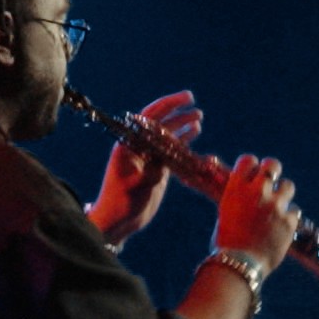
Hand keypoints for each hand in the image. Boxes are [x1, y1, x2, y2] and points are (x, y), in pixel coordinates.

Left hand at [92, 91, 201, 244]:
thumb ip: (151, 173)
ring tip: (199, 119)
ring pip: (167, 136)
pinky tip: (195, 134)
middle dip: (177, 112)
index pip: (149, 117)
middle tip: (195, 105)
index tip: (186, 98)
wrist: (119, 220)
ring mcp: (148, 157)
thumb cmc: (121, 202)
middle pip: (160, 123)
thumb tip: (165, 162)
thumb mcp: (136, 187)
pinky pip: (171, 151)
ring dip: (182, 126)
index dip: (168, 105)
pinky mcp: (156, 169)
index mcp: (129, 145)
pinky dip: (183, 142)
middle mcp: (139, 147)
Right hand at [212, 154, 303, 273]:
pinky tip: (282, 225)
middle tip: (272, 179)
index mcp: (236, 189)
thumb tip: (245, 190)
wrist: (240, 265)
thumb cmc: (227, 242)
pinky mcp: (289, 221)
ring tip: (278, 204)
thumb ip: (238, 198)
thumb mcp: (225, 214)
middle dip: (273, 170)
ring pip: (288, 185)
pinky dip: (289, 216)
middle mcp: (257, 192)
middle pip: (272, 165)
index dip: (252, 165)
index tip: (253, 172)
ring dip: (283, 192)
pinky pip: (294, 210)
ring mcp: (275, 206)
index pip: (248, 160)